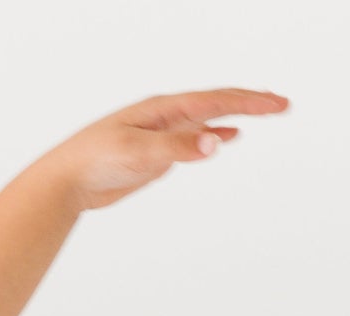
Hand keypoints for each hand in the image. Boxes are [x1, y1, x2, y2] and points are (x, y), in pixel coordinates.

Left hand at [47, 88, 289, 211]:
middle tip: (283, 105)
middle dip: (251, 104)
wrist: (66, 181)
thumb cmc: (94, 160)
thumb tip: (216, 142)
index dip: (250, 102)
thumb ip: (178, 148)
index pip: (217, 100)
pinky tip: (224, 139)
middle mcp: (165, 117)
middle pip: (217, 104)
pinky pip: (192, 141)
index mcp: (164, 109)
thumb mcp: (139, 153)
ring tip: (263, 113)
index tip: (279, 105)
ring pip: (207, 120)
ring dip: (236, 116)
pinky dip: (212, 136)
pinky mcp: (154, 156)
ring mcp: (161, 135)